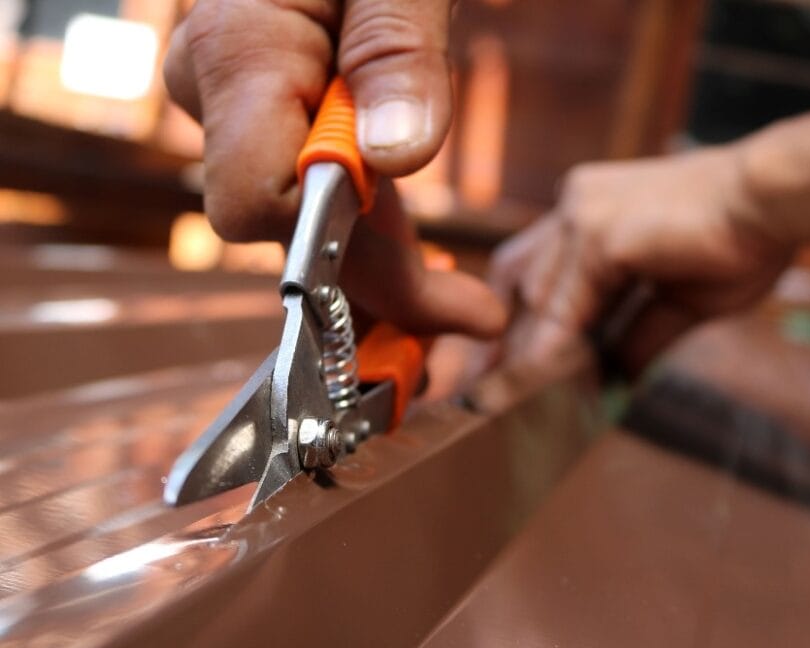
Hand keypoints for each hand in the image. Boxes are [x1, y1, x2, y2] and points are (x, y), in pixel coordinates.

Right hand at [164, 1, 503, 336]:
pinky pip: (317, 192)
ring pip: (308, 221)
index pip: (254, 202)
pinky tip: (429, 264)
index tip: (428, 282)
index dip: (332, 247)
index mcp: (239, 53)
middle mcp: (222, 94)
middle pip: (289, 229)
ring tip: (466, 306)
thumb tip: (396, 159)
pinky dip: (372, 231)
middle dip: (378, 281)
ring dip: (385, 264)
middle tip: (470, 316)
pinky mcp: (275, 117)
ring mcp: (244, 110)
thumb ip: (396, 52)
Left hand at [489, 148, 792, 371]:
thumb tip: (615, 378)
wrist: (776, 200)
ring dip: (518, 353)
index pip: (534, 269)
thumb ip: (637, 333)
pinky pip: (563, 308)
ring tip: (496, 402)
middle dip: (498, 338)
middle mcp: (574, 204)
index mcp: (589, 209)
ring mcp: (581, 214)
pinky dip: (548, 351)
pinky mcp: (598, 234)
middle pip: (517, 280)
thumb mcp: (677, 299)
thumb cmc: (740, 240)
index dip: (515, 320)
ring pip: (534, 297)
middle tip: (477, 391)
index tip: (498, 366)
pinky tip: (534, 388)